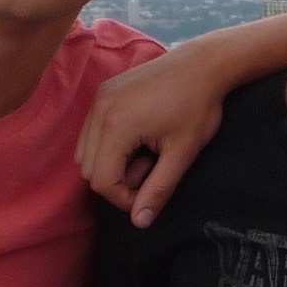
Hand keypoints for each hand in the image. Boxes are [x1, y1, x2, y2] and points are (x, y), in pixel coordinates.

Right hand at [77, 45, 227, 226]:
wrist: (202, 64)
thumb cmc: (198, 107)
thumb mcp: (182, 153)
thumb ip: (159, 189)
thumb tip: (140, 222)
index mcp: (116, 125)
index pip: (101, 181)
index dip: (124, 197)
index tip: (151, 188)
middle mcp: (99, 110)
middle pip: (89, 170)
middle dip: (117, 180)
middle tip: (151, 167)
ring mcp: (98, 98)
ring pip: (85, 153)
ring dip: (110, 164)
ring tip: (144, 153)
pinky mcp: (102, 92)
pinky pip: (90, 132)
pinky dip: (107, 146)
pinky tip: (138, 138)